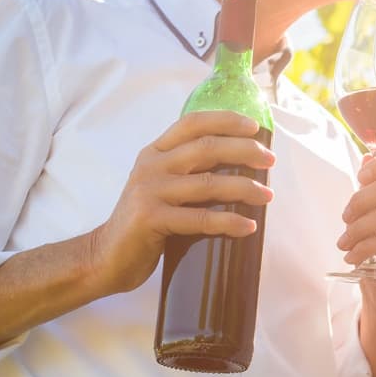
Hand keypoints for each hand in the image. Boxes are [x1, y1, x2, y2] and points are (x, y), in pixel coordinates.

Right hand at [91, 111, 274, 294]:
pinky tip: (248, 226)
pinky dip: (228, 222)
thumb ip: (187, 171)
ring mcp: (149, 191)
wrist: (105, 256)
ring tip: (268, 196)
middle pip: (206, 148)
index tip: (254, 127)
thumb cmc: (145, 222)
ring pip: (208, 183)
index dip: (225, 120)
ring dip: (244, 188)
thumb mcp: (161, 186)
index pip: (192, 124)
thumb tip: (239, 164)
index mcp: (155, 152)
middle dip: (244, 151)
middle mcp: (151, 166)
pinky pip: (199, 219)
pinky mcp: (151, 219)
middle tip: (270, 160)